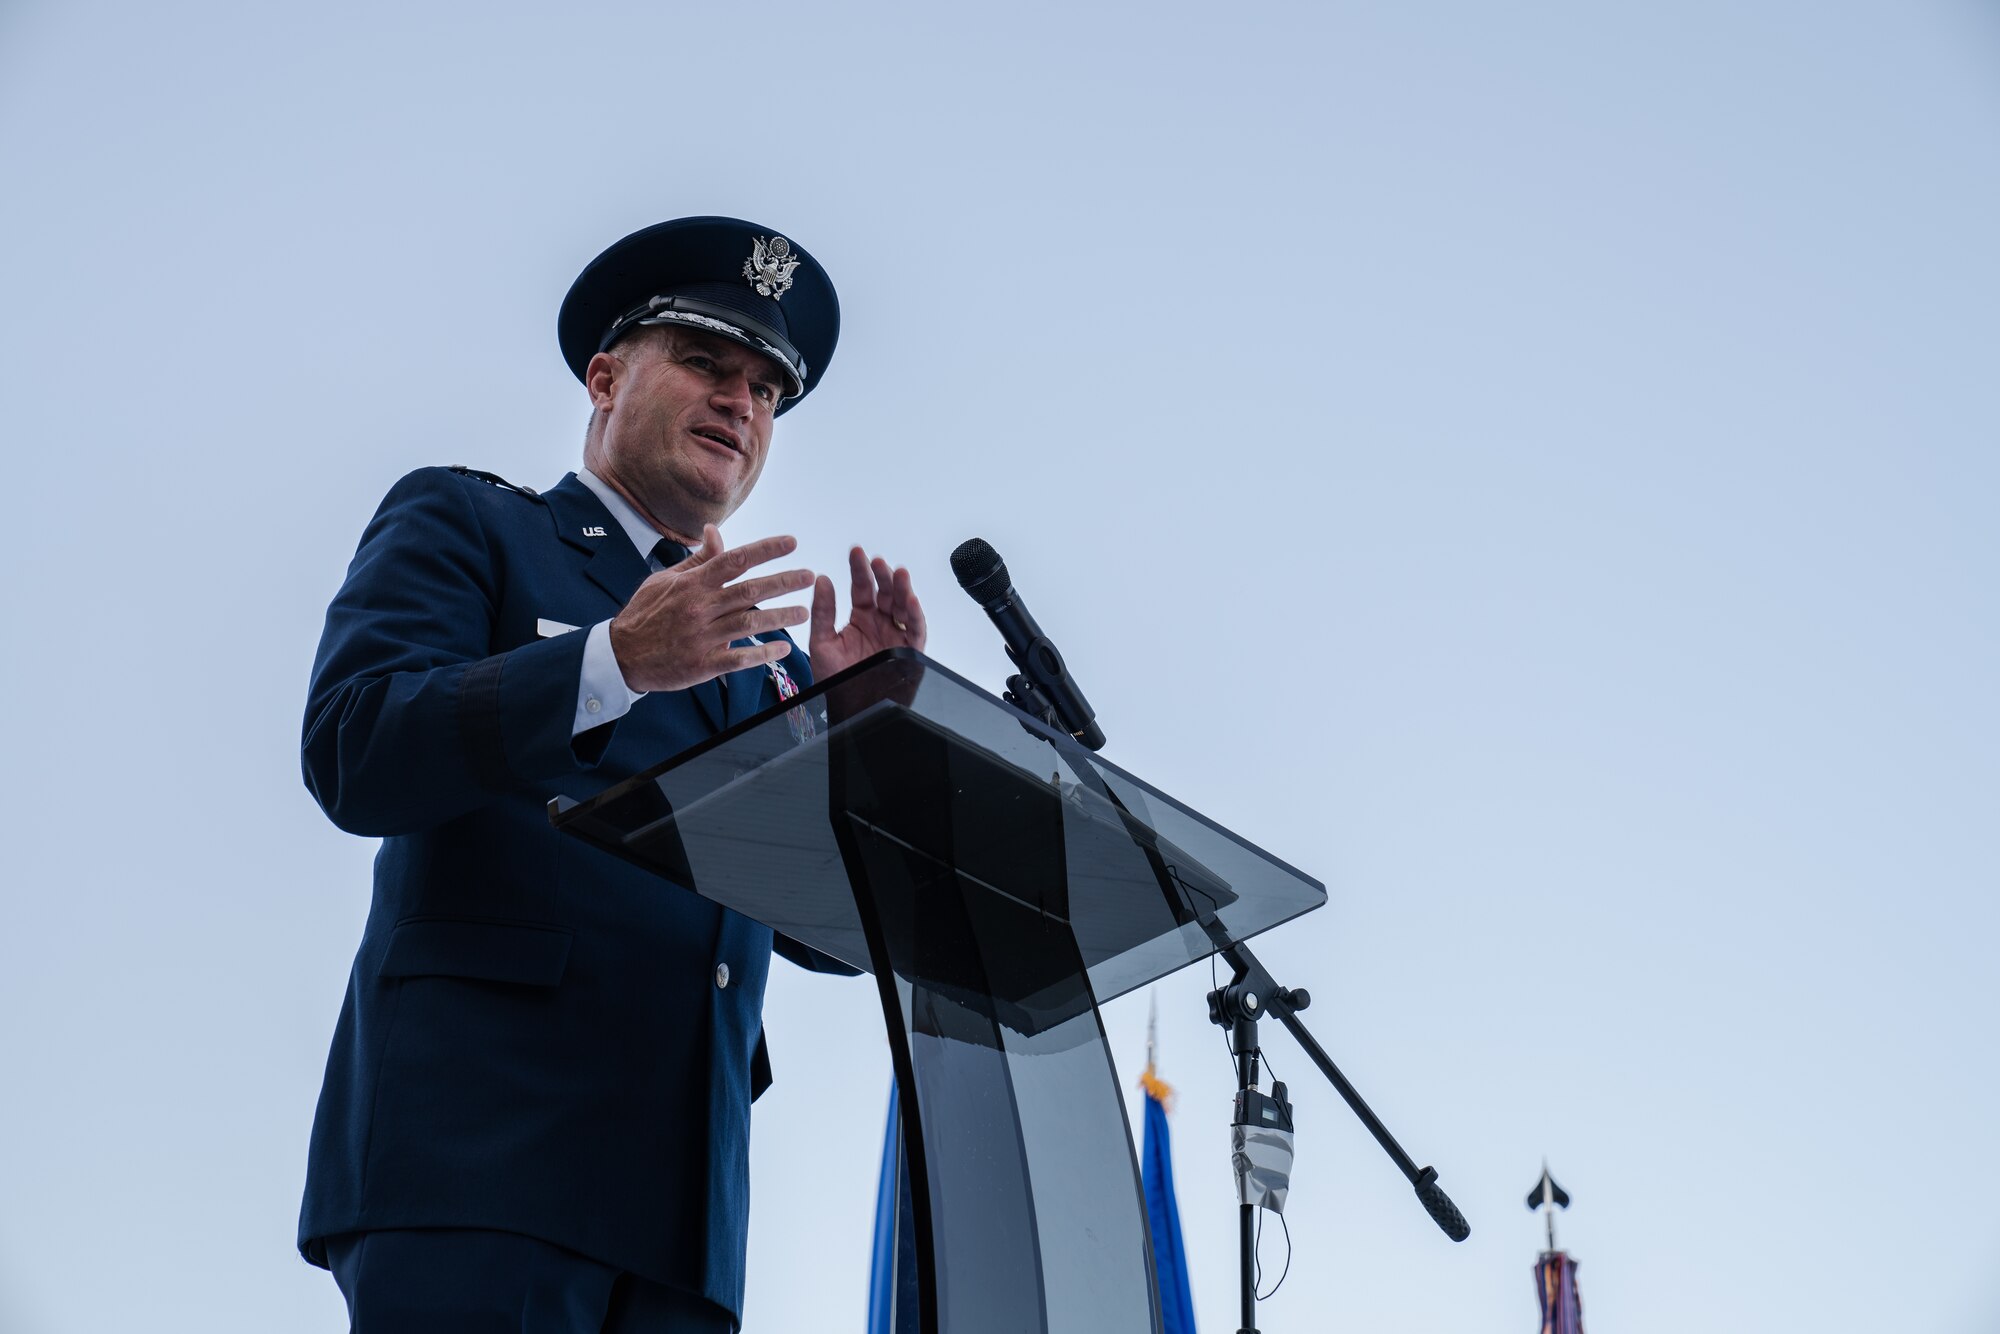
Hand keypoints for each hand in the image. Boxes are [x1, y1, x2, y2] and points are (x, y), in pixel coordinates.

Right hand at [609, 525, 812, 692]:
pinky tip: (783, 650)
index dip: (766, 550)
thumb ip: (697, 560)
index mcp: (693, 584)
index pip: (735, 559)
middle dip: (784, 582)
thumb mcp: (665, 580)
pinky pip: (738, 659)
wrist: (621, 654)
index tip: (792, 543)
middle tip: (810, 575)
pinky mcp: (702, 664)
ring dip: (780, 618)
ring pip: (749, 624)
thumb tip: (715, 532)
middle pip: (750, 590)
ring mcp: (701, 637)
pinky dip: (762, 655)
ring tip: (805, 613)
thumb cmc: (645, 613)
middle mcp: (700, 608)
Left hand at [809, 546, 927, 676]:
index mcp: (861, 618)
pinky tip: (910, 600)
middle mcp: (881, 623)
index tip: (856, 552)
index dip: (860, 569)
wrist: (848, 708)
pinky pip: (916, 630)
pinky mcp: (909, 651)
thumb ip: (823, 612)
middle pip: (886, 592)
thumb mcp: (822, 642)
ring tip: (897, 573)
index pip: (863, 587)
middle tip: (877, 562)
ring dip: (903, 589)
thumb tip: (822, 580)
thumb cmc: (834, 680)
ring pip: (904, 606)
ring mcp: (896, 635)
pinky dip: (915, 615)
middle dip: (884, 575)